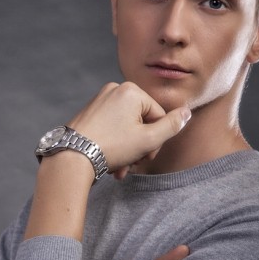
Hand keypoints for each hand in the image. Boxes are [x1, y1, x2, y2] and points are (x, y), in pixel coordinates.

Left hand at [24, 82, 190, 240]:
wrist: (71, 157)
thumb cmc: (111, 147)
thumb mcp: (148, 140)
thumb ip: (172, 126)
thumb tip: (187, 112)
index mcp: (131, 90)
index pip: (158, 116)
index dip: (156, 140)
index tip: (145, 157)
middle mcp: (114, 89)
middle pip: (142, 122)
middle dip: (140, 148)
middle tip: (132, 166)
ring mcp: (99, 100)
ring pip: (126, 128)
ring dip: (128, 151)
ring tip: (120, 169)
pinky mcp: (89, 112)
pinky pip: (111, 128)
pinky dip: (114, 145)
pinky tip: (110, 163)